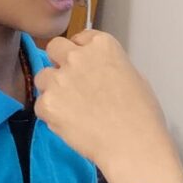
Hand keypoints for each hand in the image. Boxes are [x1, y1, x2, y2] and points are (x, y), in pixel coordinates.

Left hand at [34, 32, 182, 182]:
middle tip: (70, 83)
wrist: (133, 145)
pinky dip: (51, 115)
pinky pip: (40, 105)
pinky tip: (70, 124)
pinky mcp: (48, 103)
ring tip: (71, 108)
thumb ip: (107, 65)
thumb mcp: (133, 76)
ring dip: (52, 89)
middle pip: (54, 47)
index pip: (79, 37)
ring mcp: (60, 79)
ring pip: (43, 76)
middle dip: (59, 62)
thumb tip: (96, 70)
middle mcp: (77, 56)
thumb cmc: (141, 116)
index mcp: (102, 45)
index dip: (79, 52)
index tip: (85, 67)